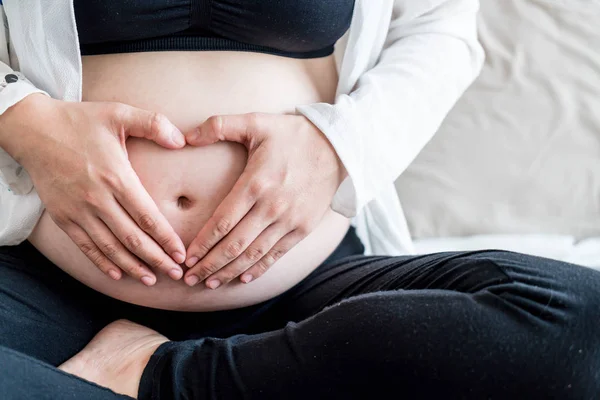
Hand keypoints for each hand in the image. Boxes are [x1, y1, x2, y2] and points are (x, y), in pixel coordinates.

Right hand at [0, 94, 186, 284]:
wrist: (33, 129)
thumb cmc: (80, 120)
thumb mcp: (118, 113)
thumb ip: (153, 123)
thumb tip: (182, 140)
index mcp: (116, 177)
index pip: (147, 217)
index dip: (167, 239)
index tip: (182, 254)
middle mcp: (97, 199)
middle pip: (133, 238)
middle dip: (157, 259)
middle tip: (176, 273)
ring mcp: (78, 211)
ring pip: (110, 248)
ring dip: (133, 266)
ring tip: (152, 279)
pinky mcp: (63, 217)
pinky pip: (86, 246)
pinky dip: (102, 262)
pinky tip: (118, 274)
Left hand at [183, 113, 345, 288]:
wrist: (338, 146)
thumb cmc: (292, 134)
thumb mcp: (256, 122)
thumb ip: (219, 126)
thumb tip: (184, 137)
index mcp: (256, 183)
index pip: (222, 222)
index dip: (202, 243)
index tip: (186, 257)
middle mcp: (272, 207)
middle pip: (234, 245)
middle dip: (209, 264)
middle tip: (190, 278)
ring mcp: (290, 220)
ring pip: (254, 254)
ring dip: (229, 272)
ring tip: (209, 283)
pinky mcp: (303, 228)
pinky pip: (277, 254)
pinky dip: (259, 269)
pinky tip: (242, 278)